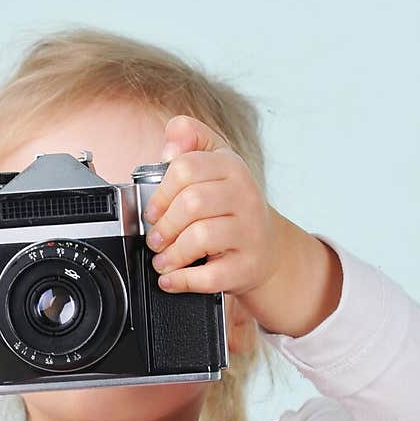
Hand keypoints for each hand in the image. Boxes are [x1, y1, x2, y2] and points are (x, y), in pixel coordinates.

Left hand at [143, 115, 282, 302]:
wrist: (266, 248)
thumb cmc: (231, 206)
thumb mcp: (215, 163)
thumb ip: (190, 139)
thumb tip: (171, 142)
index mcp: (232, 167)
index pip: (186, 168)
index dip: (160, 192)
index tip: (153, 210)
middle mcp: (246, 197)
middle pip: (191, 203)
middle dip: (164, 225)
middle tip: (156, 238)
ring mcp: (249, 233)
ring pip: (200, 238)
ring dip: (171, 254)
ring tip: (163, 259)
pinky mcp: (247, 266)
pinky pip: (209, 275)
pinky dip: (182, 280)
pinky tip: (172, 278)